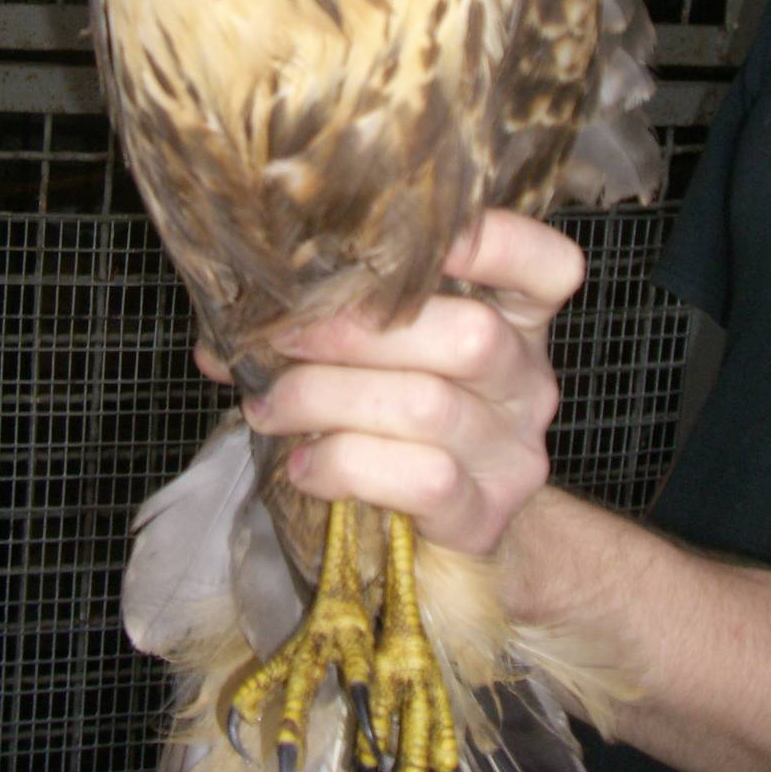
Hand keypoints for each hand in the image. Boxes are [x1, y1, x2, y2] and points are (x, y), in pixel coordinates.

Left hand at [194, 211, 582, 554]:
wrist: (440, 531)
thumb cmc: (395, 410)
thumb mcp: (378, 352)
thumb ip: (319, 319)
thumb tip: (223, 334)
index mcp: (515, 317)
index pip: (548, 265)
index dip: (494, 243)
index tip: (420, 240)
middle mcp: (527, 379)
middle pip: (471, 336)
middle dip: (357, 332)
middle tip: (284, 339)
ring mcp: (513, 453)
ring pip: (428, 408)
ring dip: (328, 399)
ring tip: (269, 407)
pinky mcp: (484, 516)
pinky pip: (422, 481)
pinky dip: (346, 465)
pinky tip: (303, 466)